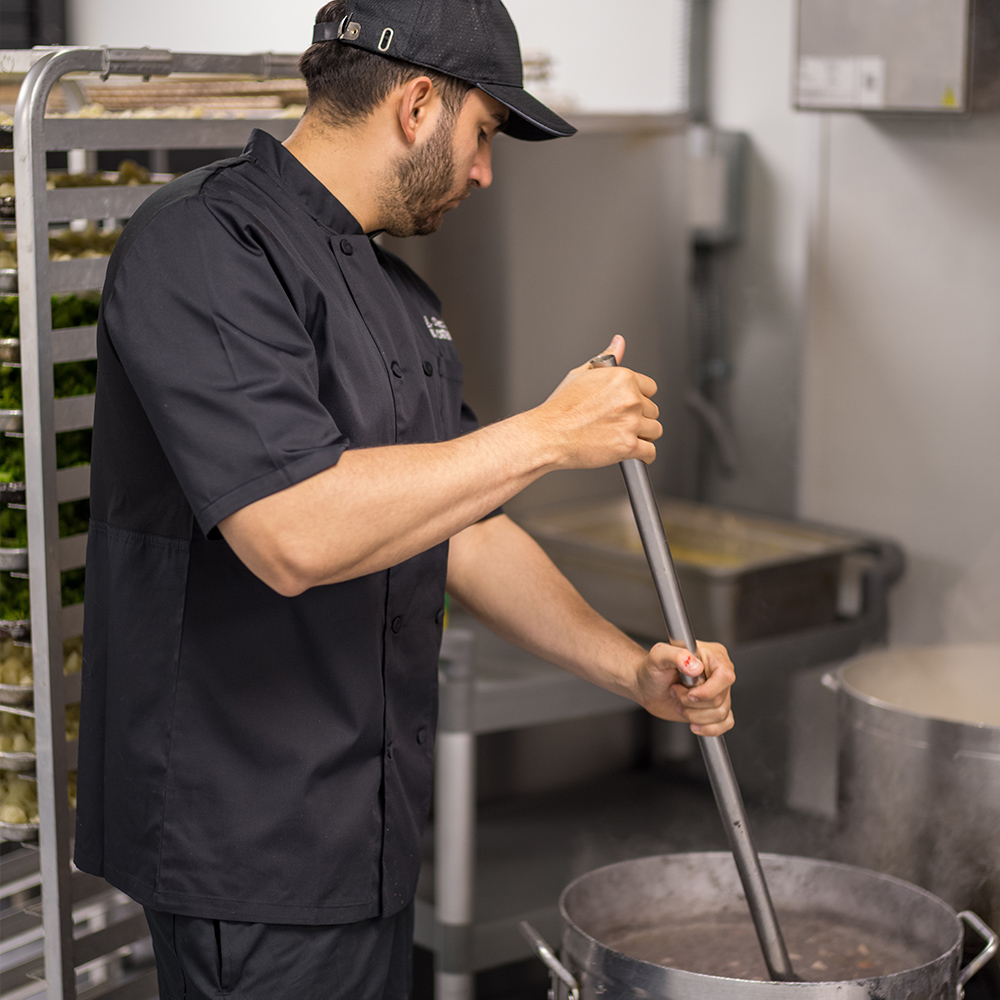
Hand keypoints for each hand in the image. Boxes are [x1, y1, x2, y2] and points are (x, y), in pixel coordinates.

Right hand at [531, 334, 661, 469]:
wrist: (547, 435)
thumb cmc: (560, 408)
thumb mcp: (581, 374)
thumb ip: (607, 358)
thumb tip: (619, 343)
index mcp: (622, 379)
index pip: (650, 388)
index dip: (639, 398)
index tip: (629, 405)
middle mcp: (630, 399)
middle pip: (653, 410)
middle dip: (639, 417)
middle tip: (620, 422)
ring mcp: (630, 423)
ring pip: (654, 430)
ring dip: (642, 435)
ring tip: (622, 436)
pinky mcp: (628, 446)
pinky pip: (650, 452)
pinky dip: (643, 454)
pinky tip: (632, 452)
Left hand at [634, 640, 735, 735]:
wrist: (646, 686)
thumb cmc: (652, 669)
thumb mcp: (658, 656)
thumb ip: (677, 655)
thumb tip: (696, 667)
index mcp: (713, 656)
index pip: (725, 676)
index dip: (708, 691)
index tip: (690, 695)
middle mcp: (718, 674)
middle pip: (720, 699)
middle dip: (692, 703)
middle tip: (675, 692)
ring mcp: (718, 692)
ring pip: (721, 714)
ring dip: (694, 714)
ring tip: (679, 702)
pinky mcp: (715, 708)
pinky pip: (726, 723)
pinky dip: (708, 728)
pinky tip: (693, 722)